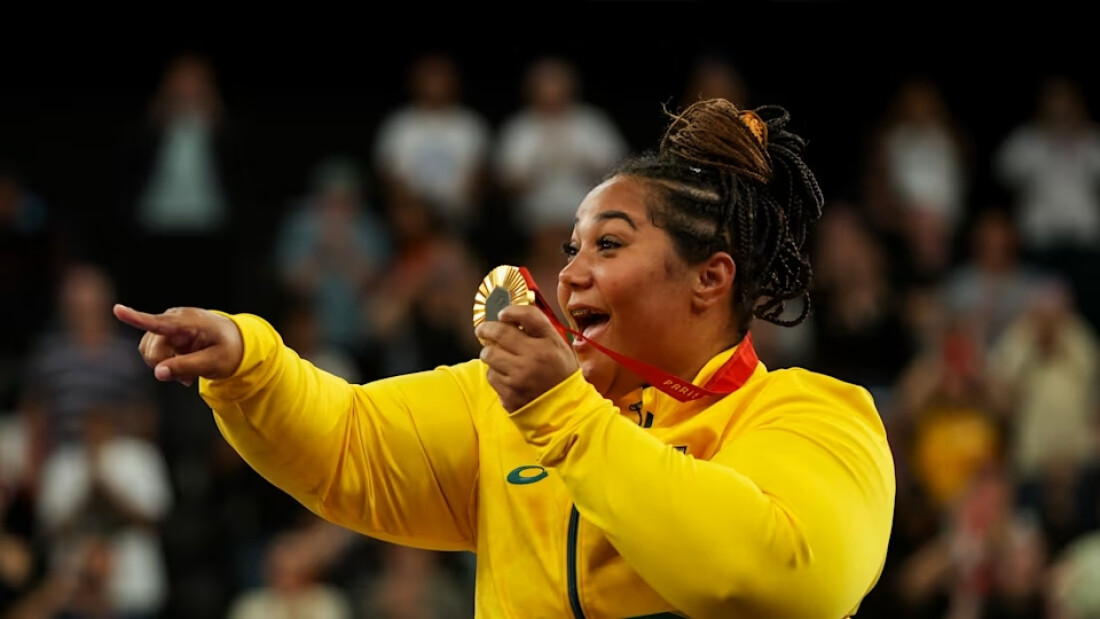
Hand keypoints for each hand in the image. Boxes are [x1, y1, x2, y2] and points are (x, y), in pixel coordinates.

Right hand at [113, 304, 243, 386]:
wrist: (233, 340)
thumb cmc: (227, 349)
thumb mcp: (214, 363)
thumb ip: (187, 367)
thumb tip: (158, 372)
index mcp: (190, 321)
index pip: (160, 322)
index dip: (136, 318)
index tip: (117, 309)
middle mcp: (173, 319)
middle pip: (153, 350)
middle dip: (167, 367)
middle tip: (189, 379)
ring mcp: (165, 326)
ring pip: (148, 353)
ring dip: (165, 366)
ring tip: (188, 371)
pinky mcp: (161, 334)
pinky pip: (150, 353)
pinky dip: (163, 363)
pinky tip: (179, 365)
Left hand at [475, 304, 577, 412]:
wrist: (565, 412)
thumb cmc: (561, 377)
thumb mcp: (560, 349)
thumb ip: (541, 332)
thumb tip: (512, 317)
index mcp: (551, 344)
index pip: (528, 315)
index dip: (511, 311)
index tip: (502, 313)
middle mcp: (535, 358)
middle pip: (500, 332)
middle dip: (486, 328)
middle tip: (483, 329)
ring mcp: (520, 377)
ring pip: (490, 355)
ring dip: (489, 353)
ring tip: (496, 356)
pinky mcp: (509, 394)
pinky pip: (491, 376)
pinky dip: (495, 373)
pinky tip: (506, 376)